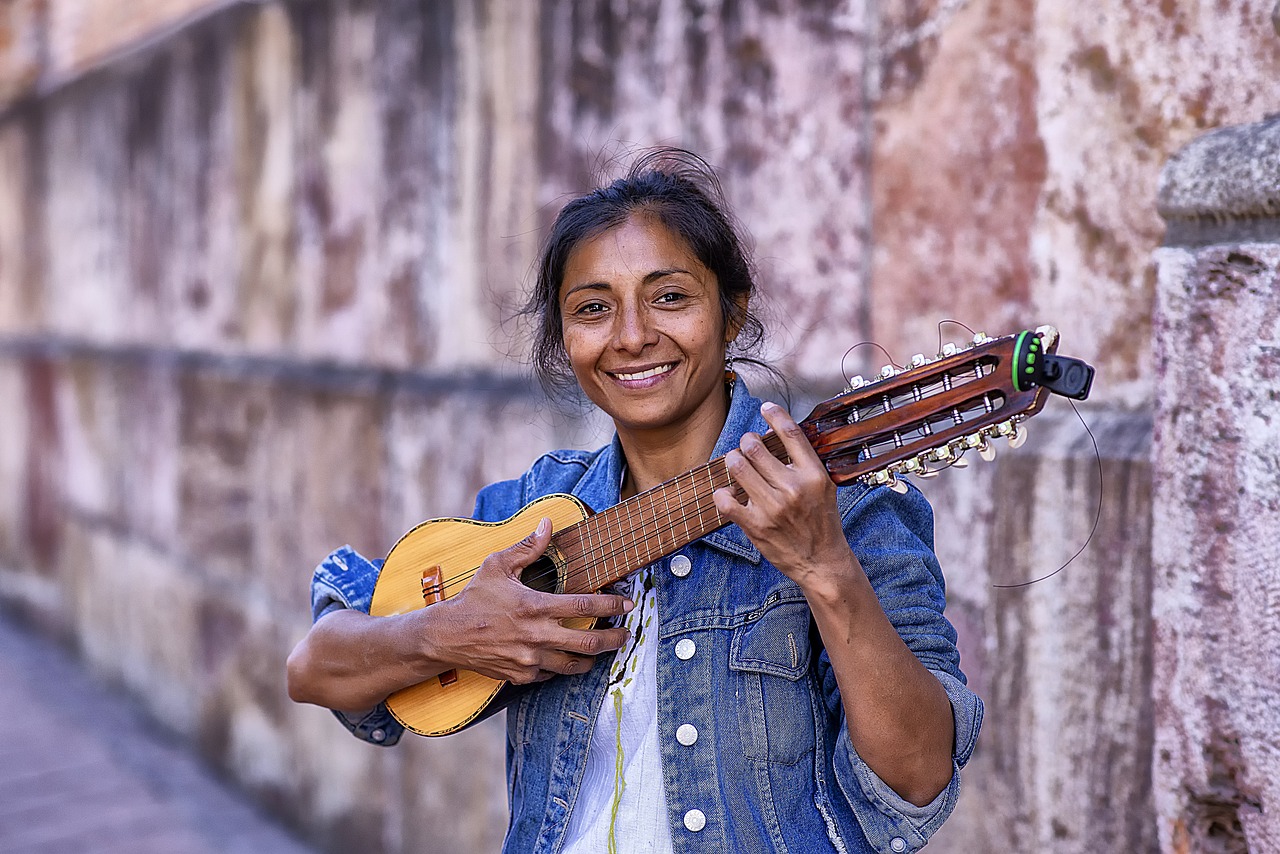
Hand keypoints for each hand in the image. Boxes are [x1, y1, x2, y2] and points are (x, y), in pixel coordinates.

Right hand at [431, 518, 633, 683]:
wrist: (447, 635)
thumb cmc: (474, 598)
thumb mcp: (498, 565)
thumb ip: (528, 547)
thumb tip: (548, 523)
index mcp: (535, 607)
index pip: (584, 607)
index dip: (611, 605)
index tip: (628, 603)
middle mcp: (535, 636)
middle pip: (588, 642)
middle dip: (614, 639)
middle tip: (626, 634)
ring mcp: (529, 660)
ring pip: (573, 665)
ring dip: (593, 658)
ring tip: (603, 650)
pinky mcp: (521, 675)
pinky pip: (550, 674)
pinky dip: (561, 666)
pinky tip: (566, 657)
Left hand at [712, 402, 855, 588]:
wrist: (821, 561)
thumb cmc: (821, 521)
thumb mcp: (823, 487)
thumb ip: (803, 463)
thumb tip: (780, 434)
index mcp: (813, 475)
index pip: (791, 433)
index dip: (774, 414)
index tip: (765, 408)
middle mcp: (793, 488)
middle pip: (755, 446)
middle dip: (746, 442)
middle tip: (747, 447)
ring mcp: (773, 507)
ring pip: (737, 467)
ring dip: (732, 461)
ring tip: (736, 464)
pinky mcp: (756, 526)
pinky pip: (725, 500)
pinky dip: (721, 494)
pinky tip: (728, 493)